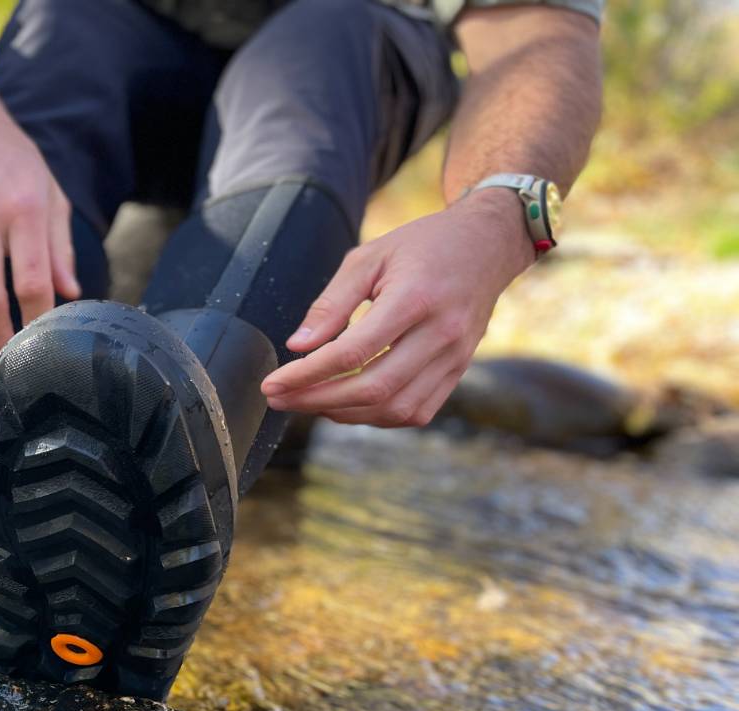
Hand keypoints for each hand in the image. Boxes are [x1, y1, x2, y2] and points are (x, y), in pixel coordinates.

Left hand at [261, 189, 535, 426]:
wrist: (487, 245)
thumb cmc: (422, 246)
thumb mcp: (369, 257)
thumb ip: (332, 303)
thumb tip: (298, 346)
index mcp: (415, 299)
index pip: (352, 353)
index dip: (306, 375)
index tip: (272, 384)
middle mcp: (440, 333)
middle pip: (373, 388)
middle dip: (317, 401)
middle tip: (279, 399)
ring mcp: (455, 357)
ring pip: (394, 408)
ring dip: (345, 414)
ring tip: (308, 401)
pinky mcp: (459, 370)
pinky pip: (416, 411)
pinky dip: (377, 417)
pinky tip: (347, 405)